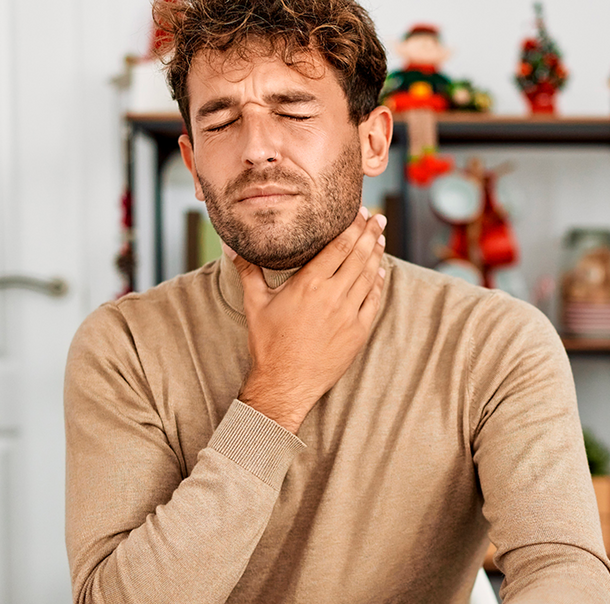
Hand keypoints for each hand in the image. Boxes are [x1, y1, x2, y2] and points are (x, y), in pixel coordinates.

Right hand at [231, 208, 386, 433]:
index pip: (339, 246)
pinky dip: (379, 283)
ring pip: (370, 276)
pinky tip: (380, 271)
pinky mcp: (358, 332)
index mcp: (309, 284)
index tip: (361, 213)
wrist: (284, 383)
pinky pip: (374, 300)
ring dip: (377, 254)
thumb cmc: (268, 344)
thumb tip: (230, 246)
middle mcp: (333, 296)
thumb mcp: (255, 303)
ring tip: (380, 238)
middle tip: (377, 218)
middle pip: (359, 256)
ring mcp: (349, 315)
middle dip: (370, 234)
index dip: (353, 227)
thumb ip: (247, 270)